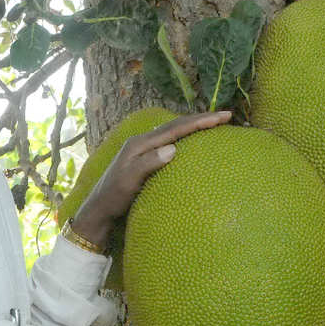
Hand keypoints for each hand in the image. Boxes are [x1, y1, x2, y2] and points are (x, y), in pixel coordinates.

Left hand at [70, 110, 231, 248]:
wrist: (98, 209)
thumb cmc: (113, 197)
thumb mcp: (129, 182)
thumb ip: (148, 164)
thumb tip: (173, 148)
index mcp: (140, 144)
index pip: (175, 128)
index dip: (200, 121)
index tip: (222, 117)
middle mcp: (141, 142)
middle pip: (176, 125)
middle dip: (201, 119)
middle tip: (226, 116)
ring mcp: (142, 149)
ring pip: (173, 132)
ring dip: (193, 126)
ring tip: (213, 123)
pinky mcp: (143, 158)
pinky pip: (168, 141)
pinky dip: (184, 137)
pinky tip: (191, 140)